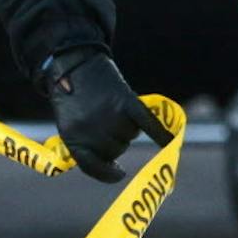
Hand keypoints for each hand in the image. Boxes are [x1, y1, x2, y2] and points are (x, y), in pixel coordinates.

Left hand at [42, 48, 173, 182]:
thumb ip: (85, 144)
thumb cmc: (70, 96)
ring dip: (126, 127)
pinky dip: (161, 132)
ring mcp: (110, 118)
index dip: (106, 173)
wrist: (72, 63)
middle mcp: (91, 132)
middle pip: (116, 151)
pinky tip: (170, 141)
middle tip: (102, 121)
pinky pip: (149, 124)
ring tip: (109, 108)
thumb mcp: (68, 123)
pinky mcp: (126, 102)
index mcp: (72, 139)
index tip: (118, 173)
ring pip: (130, 136)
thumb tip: (110, 165)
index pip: (93, 167)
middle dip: (113, 142)